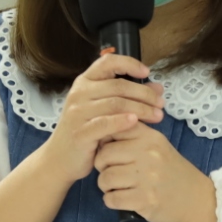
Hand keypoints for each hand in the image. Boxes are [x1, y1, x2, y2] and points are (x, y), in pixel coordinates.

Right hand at [36, 51, 163, 181]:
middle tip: (161, 103)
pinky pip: (105, 123)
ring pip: (115, 103)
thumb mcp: (105, 110)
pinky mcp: (80, 132)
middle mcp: (79, 93)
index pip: (107, 62)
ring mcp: (78, 112)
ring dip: (140, 108)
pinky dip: (123, 121)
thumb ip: (129, 96)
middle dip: (144, 94)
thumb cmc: (86, 132)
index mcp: (84, 82)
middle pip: (118, 86)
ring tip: (157, 116)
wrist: (60, 159)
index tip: (147, 72)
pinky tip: (136, 122)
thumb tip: (157, 87)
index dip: (129, 63)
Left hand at [93, 124, 217, 221]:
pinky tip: (122, 199)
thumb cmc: (172, 172)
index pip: (113, 130)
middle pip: (103, 156)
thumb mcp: (157, 146)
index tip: (111, 153)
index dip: (104, 143)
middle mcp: (148, 154)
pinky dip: (111, 201)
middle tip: (112, 174)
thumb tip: (100, 135)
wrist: (197, 200)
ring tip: (117, 187)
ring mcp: (147, 178)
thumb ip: (133, 137)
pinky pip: (111, 199)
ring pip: (105, 179)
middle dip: (102, 167)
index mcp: (150, 138)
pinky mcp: (145, 200)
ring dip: (106, 186)